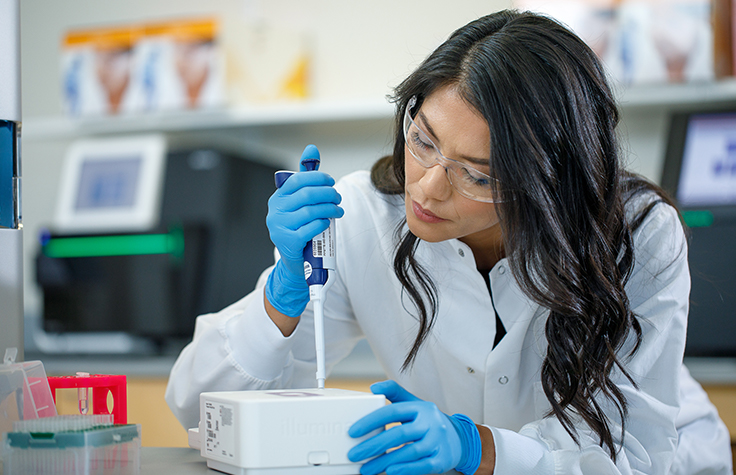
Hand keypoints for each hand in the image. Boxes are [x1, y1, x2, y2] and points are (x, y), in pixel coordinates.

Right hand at [264, 145, 343, 316]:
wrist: (295, 260)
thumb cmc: (299, 227)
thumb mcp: (300, 202)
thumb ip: (306, 177)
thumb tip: (312, 148)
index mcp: (278, 197)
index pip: (298, 180)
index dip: (318, 178)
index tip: (331, 182)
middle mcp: (275, 211)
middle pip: (307, 195)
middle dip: (328, 194)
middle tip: (338, 198)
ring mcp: (279, 227)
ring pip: (310, 211)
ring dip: (329, 209)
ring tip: (338, 211)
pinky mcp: (287, 242)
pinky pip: (309, 229)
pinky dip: (322, 224)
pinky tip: (327, 223)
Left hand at [348, 380, 481, 474]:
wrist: (460, 438)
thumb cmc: (428, 420)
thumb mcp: (414, 404)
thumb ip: (394, 393)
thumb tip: (373, 387)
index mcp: (420, 407)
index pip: (392, 411)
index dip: (371, 421)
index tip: (353, 431)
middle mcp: (431, 423)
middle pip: (399, 433)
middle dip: (373, 445)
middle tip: (353, 454)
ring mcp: (438, 441)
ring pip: (409, 452)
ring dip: (384, 462)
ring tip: (365, 469)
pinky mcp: (442, 459)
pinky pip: (423, 466)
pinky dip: (406, 469)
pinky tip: (389, 472)